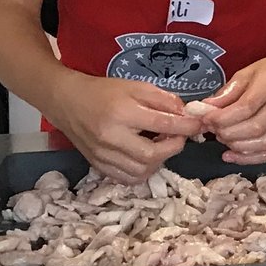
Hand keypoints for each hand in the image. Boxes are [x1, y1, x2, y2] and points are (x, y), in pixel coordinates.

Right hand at [45, 76, 206, 184]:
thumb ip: (163, 100)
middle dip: (173, 147)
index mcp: (122, 113)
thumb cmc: (104, 92)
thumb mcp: (136, 87)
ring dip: (159, 160)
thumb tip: (185, 115)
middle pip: (152, 155)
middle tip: (177, 136)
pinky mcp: (98, 165)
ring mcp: (103, 155)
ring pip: (141, 170)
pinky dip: (143, 170)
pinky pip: (127, 178)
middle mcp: (111, 137)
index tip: (198, 125)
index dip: (186, 127)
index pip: (162, 125)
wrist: (67, 101)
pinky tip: (146, 156)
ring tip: (161, 145)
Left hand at [198, 51, 265, 164]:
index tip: (206, 119)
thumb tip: (206, 109)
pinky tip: (232, 154)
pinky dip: (248, 158)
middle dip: (227, 133)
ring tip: (222, 137)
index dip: (222, 117)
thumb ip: (228, 91)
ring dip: (236, 146)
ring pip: (261, 143)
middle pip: (253, 128)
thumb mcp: (249, 71)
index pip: (245, 107)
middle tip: (213, 129)